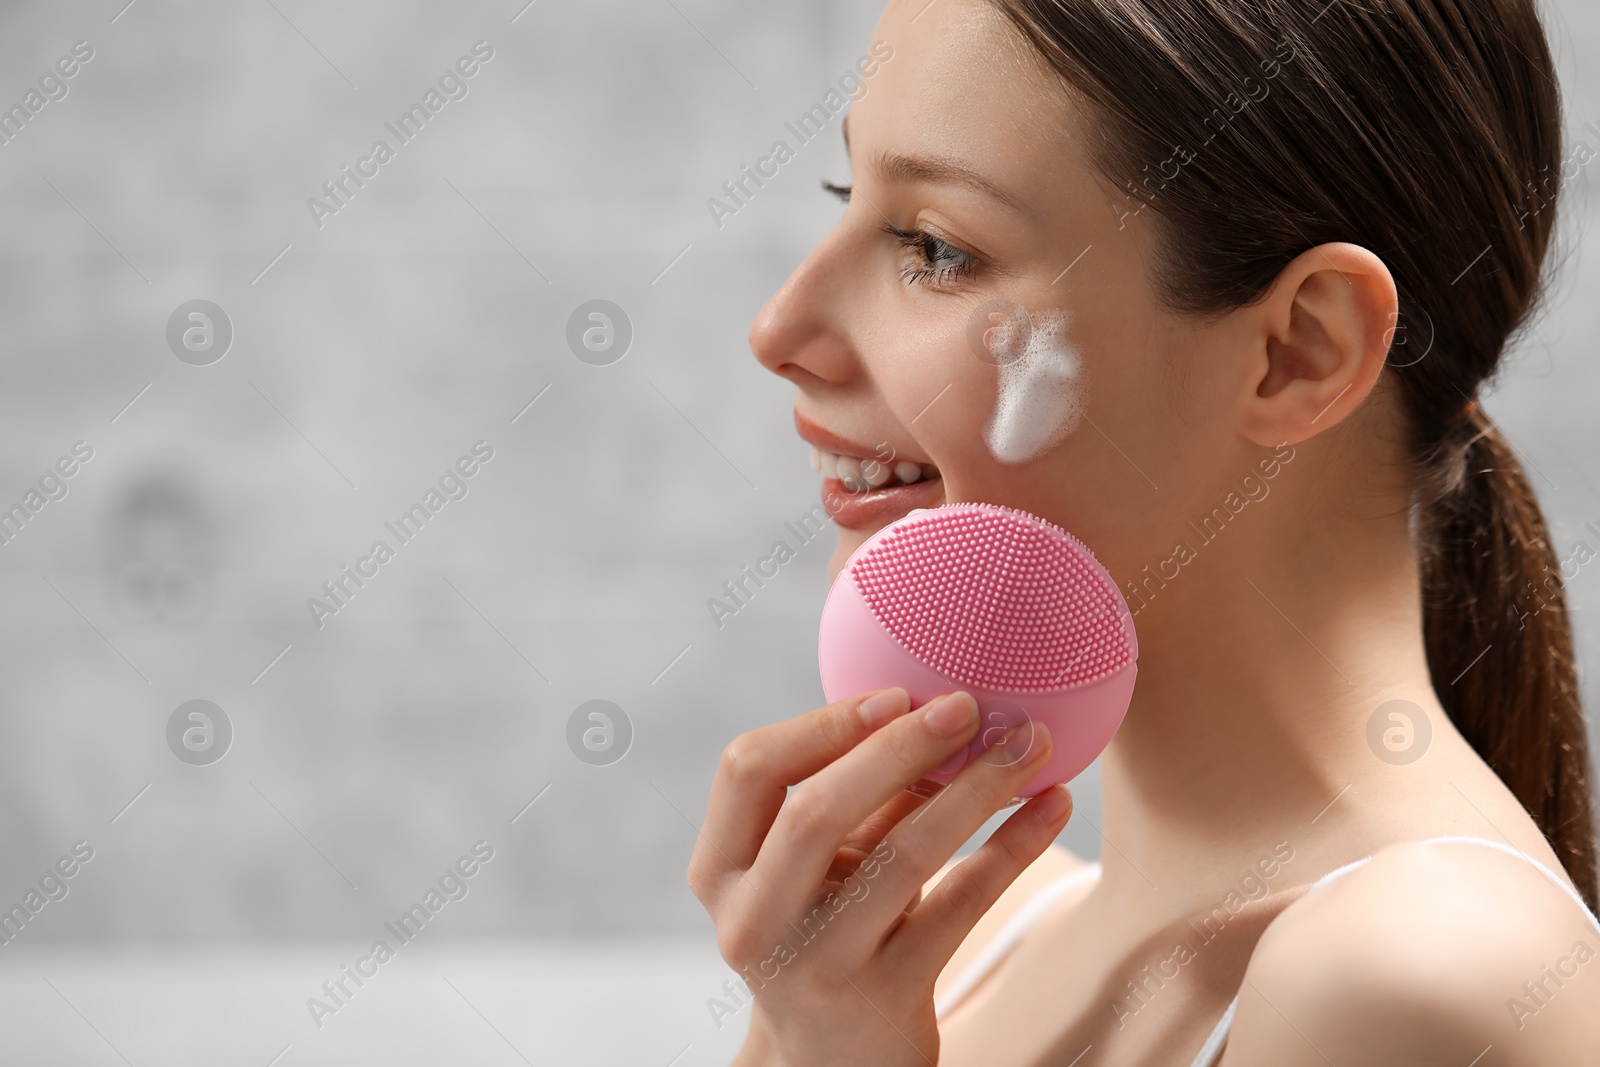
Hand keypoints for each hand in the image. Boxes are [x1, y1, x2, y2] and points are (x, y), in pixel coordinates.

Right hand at [687, 687, 1074, 1066]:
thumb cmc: (829, 929)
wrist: (836, 1061)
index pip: (747, 770)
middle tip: (971, 706)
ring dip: (975, 789)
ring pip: (901, 857)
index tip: (897, 694)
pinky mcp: (885, 998)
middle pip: (816, 810)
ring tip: (1029, 744)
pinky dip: (1012, 847)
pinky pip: (960, 905)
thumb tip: (931, 702)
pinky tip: (1053, 807)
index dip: (822, 724)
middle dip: (900, 747)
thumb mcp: (816, 866)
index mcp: (721, 870)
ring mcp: (816, 965)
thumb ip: (849, 792)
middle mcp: (754, 920)